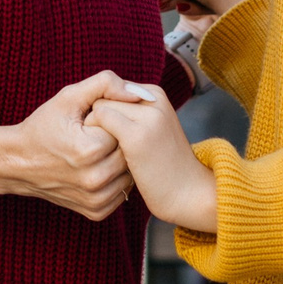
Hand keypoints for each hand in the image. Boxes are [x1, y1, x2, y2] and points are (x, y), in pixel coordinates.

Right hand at [0, 70, 137, 220]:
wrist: (18, 162)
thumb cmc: (43, 126)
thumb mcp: (68, 97)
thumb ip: (104, 84)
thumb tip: (139, 93)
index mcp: (90, 150)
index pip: (124, 129)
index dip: (110, 123)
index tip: (91, 123)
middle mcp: (94, 179)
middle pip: (130, 152)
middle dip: (116, 141)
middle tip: (94, 137)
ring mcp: (95, 199)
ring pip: (129, 173)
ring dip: (118, 162)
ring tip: (95, 153)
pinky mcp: (96, 211)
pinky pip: (122, 192)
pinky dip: (114, 180)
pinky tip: (97, 170)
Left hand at [88, 89, 219, 232]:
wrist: (188, 193)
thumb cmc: (164, 165)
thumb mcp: (151, 128)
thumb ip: (131, 112)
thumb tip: (98, 105)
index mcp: (155, 94)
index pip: (113, 90)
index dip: (106, 114)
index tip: (111, 137)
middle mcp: (153, 99)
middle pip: (104, 97)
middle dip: (99, 120)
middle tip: (107, 148)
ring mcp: (147, 116)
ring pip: (99, 107)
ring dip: (95, 129)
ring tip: (108, 154)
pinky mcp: (136, 135)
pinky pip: (99, 119)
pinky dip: (94, 136)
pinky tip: (105, 158)